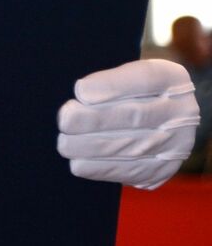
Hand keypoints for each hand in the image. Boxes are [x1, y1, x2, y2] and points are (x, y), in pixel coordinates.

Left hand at [57, 59, 198, 188]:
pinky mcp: (164, 168)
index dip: (111, 86)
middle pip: (135, 115)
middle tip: (65, 120)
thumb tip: (79, 95)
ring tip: (65, 144)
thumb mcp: (126, 74)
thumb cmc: (131, 91)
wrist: (161, 120)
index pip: (144, 79)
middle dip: (95, 120)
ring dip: (93, 148)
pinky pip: (132, 171)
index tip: (80, 91)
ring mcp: (176, 142)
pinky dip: (102, 168)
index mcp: (170, 78)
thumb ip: (108, 80)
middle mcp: (181, 111)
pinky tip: (79, 164)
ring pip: (132, 146)